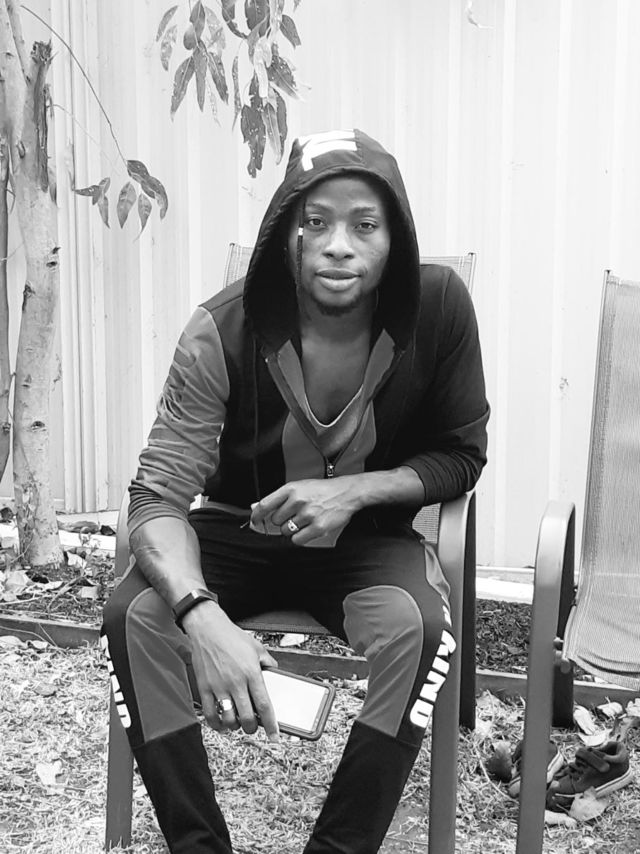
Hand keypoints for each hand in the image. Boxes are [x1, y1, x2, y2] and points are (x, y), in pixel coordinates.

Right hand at [181, 601, 279, 739]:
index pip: (264, 705)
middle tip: (253, 727)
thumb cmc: (231, 636)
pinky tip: (220, 722)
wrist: (208, 628)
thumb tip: (274, 672)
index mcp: (251, 673)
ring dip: (235, 726)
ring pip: (228, 719)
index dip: (271, 724)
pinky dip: (216, 724)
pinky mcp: (204, 688)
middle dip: (252, 728)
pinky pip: (210, 714)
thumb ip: (267, 662)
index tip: (274, 736)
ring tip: (237, 723)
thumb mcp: (256, 647)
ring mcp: (219, 687)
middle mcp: (236, 682)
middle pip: (247, 718)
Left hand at [250, 476, 362, 545]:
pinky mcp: (317, 527)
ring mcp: (308, 514)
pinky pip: (297, 539)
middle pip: (276, 521)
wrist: (347, 492)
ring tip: (304, 520)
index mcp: (291, 488)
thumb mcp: (299, 487)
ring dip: (292, 529)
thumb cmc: (322, 490)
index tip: (254, 521)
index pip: (265, 504)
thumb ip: (278, 498)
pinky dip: (300, 537)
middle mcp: (298, 500)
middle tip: (295, 515)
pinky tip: (308, 528)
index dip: (256, 515)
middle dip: (282, 520)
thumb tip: (256, 507)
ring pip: (286, 531)